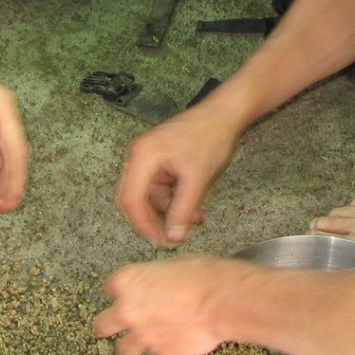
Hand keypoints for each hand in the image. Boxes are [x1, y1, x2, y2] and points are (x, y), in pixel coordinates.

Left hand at [92, 255, 239, 354]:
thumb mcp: (173, 266)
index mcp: (127, 282)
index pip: (110, 288)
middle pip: (102, 325)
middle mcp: (128, 310)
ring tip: (142, 342)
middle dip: (108, 326)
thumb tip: (162, 285)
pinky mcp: (161, 352)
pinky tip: (176, 340)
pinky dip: (163, 349)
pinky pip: (156, 353)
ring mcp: (143, 335)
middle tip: (115, 326)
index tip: (126, 293)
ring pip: (123, 349)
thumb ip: (157, 280)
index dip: (120, 291)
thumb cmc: (201, 277)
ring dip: (131, 346)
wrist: (219, 302)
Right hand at [115, 101, 242, 245]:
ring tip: (194, 218)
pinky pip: (159, 188)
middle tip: (171, 238)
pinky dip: (174, 200)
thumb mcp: (198, 179)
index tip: (159, 240)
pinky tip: (193, 206)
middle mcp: (139, 155)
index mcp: (143, 156)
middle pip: (134, 198)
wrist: (224, 114)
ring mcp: (148, 157)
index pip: (131, 199)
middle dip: (153, 220)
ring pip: (149, 196)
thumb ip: (183, 210)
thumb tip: (173, 236)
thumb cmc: (211, 136)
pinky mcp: (159, 159)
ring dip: (169, 210)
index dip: (142, 224)